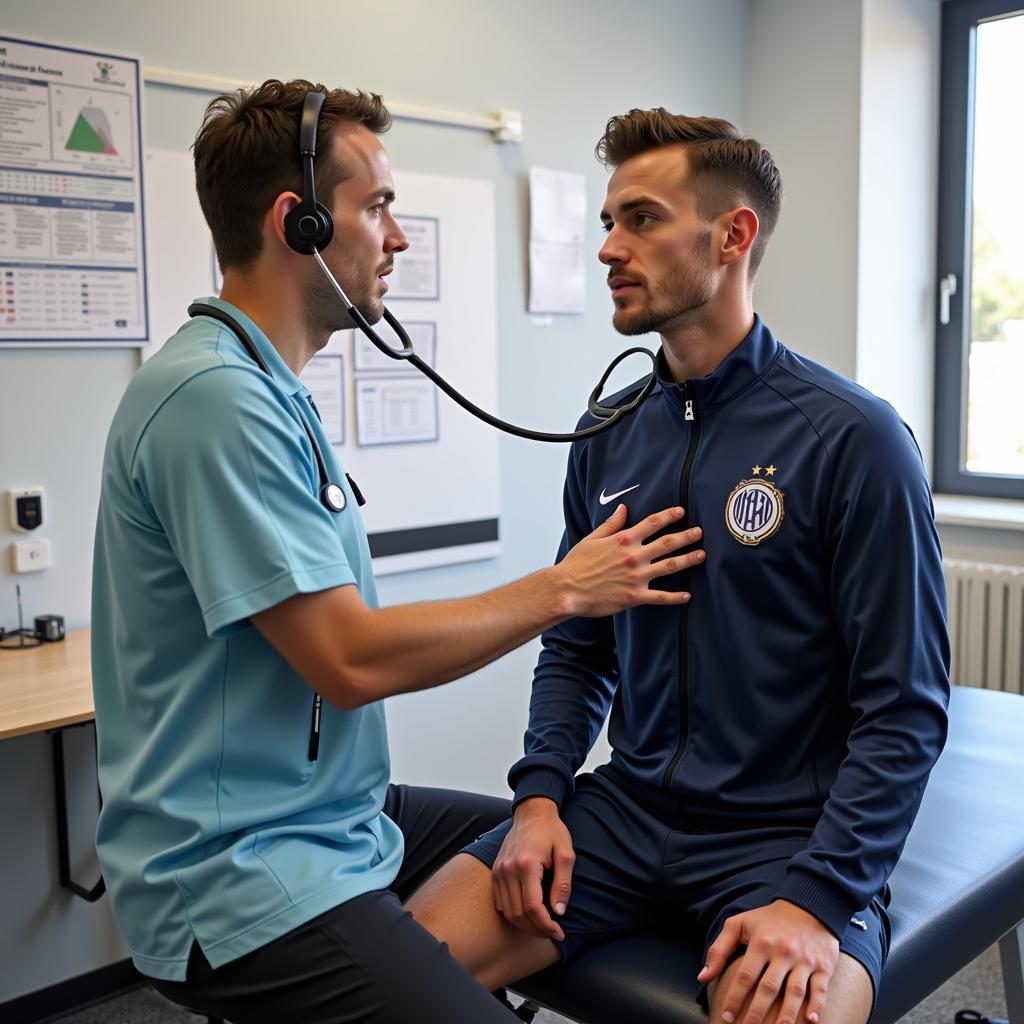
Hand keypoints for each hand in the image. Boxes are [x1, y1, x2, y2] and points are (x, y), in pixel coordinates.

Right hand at [492, 797, 574, 940]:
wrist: (532, 813)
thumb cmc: (552, 832)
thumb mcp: (566, 854)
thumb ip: (563, 883)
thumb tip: (559, 912)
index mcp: (526, 864)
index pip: (533, 907)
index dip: (546, 925)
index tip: (559, 932)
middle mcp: (508, 869)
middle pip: (518, 914)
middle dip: (537, 929)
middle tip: (553, 932)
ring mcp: (499, 870)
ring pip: (508, 911)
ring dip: (525, 925)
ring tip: (542, 926)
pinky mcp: (495, 871)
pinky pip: (500, 902)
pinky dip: (513, 914)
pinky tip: (528, 914)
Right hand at [555, 504, 703, 617]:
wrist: (567, 589)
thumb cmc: (576, 564)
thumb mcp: (592, 538)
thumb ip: (611, 524)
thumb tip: (623, 508)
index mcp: (623, 539)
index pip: (652, 523)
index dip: (669, 515)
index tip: (681, 511)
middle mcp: (634, 556)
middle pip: (667, 543)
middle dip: (686, 536)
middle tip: (700, 532)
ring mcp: (637, 577)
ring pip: (670, 566)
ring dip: (688, 560)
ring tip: (701, 555)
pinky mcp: (635, 596)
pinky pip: (661, 597)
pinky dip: (676, 597)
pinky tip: (687, 595)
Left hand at [698, 900, 839, 1023]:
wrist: (809, 906)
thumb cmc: (769, 919)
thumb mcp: (740, 924)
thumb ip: (719, 949)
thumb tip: (702, 976)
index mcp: (761, 942)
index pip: (745, 976)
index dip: (735, 998)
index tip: (726, 1016)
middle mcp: (783, 952)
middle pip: (769, 988)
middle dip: (757, 1012)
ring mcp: (804, 960)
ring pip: (795, 992)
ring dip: (786, 1015)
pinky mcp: (823, 967)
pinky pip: (820, 989)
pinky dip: (817, 1006)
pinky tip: (811, 1021)